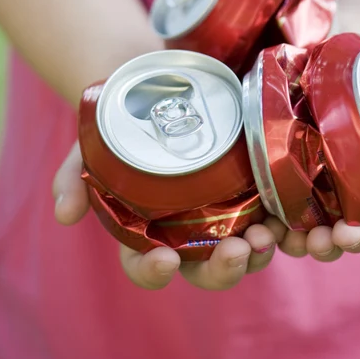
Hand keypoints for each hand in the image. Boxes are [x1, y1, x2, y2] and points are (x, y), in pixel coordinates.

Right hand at [52, 142, 286, 289]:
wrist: (160, 86)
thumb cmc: (122, 124)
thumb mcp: (92, 144)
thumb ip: (74, 176)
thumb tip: (64, 214)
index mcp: (147, 233)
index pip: (146, 268)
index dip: (154, 272)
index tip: (165, 260)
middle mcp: (188, 235)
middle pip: (205, 271)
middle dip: (223, 270)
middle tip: (236, 249)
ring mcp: (225, 217)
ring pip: (246, 253)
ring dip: (260, 253)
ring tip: (268, 233)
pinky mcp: (255, 194)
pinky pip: (276, 221)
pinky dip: (288, 228)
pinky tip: (295, 219)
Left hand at [277, 65, 359, 261]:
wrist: (338, 54)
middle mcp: (359, 198)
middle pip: (358, 235)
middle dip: (350, 243)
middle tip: (340, 237)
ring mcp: (321, 193)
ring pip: (317, 235)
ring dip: (310, 246)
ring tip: (302, 240)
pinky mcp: (286, 181)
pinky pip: (279, 215)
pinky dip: (275, 229)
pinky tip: (267, 229)